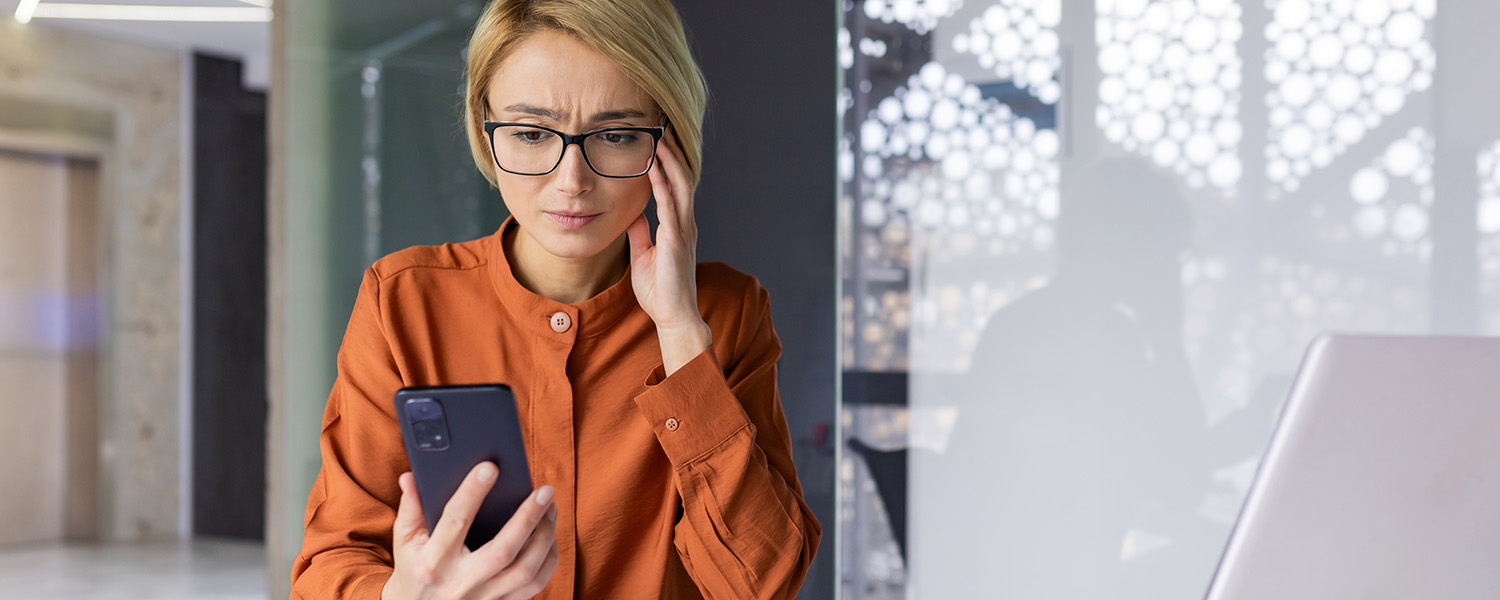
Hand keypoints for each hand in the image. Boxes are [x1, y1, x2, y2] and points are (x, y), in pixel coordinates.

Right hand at [382, 463, 558, 599]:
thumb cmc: (414, 571)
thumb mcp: (405, 542)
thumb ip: (411, 508)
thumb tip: (411, 476)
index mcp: (432, 563)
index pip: (455, 521)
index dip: (472, 492)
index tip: (490, 467)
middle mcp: (460, 583)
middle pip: (503, 550)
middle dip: (527, 517)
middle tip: (544, 491)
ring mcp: (483, 599)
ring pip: (525, 570)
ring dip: (544, 537)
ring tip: (550, 509)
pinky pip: (534, 585)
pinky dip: (547, 559)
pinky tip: (548, 537)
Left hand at [627, 125, 711, 373]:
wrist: (674, 316)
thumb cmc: (660, 291)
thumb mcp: (643, 256)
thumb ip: (640, 234)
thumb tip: (632, 214)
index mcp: (678, 226)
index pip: (676, 185)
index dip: (669, 162)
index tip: (658, 139)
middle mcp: (685, 223)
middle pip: (683, 177)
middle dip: (673, 151)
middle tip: (662, 125)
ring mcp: (683, 230)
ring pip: (681, 184)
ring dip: (670, 158)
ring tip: (660, 135)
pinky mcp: (676, 239)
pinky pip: (670, 203)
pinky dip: (662, 181)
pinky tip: (653, 164)